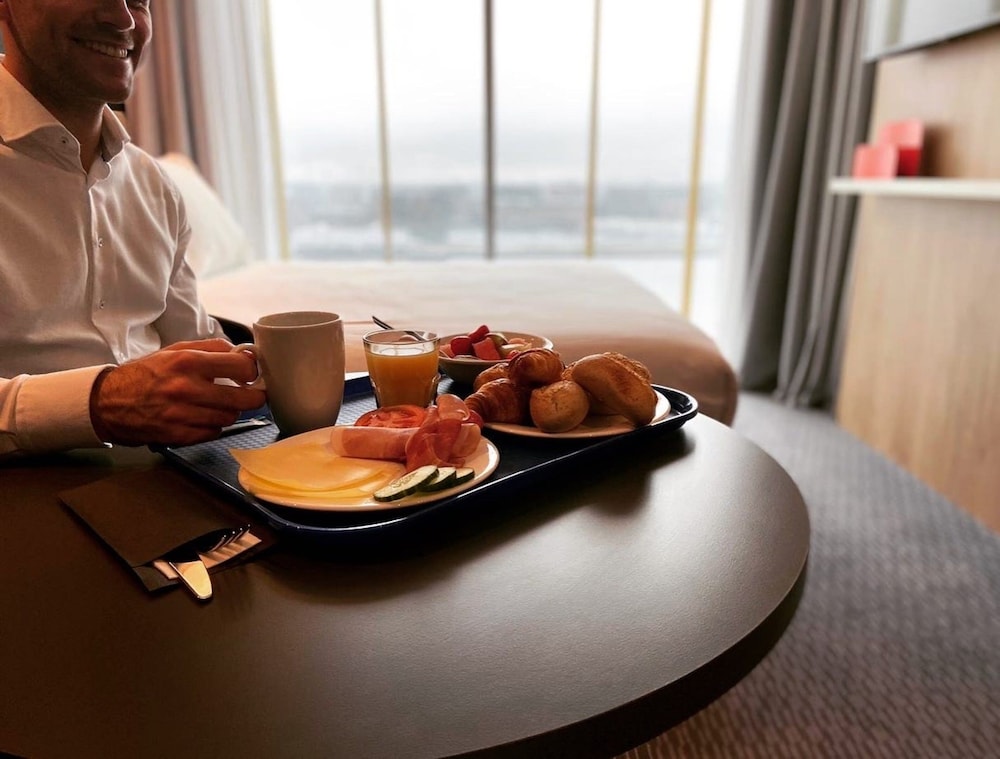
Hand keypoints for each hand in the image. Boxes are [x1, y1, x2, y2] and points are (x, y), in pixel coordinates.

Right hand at [90, 339, 266, 446]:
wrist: (108, 402)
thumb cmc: (145, 374)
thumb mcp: (175, 350)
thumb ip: (211, 349)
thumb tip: (243, 354)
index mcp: (188, 362)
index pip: (240, 367)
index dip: (251, 370)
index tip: (251, 373)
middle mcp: (186, 388)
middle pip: (243, 399)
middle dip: (253, 397)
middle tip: (254, 394)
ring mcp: (182, 414)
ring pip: (230, 417)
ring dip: (230, 411)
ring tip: (219, 404)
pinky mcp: (178, 435)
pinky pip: (213, 432)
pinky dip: (213, 425)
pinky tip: (203, 416)